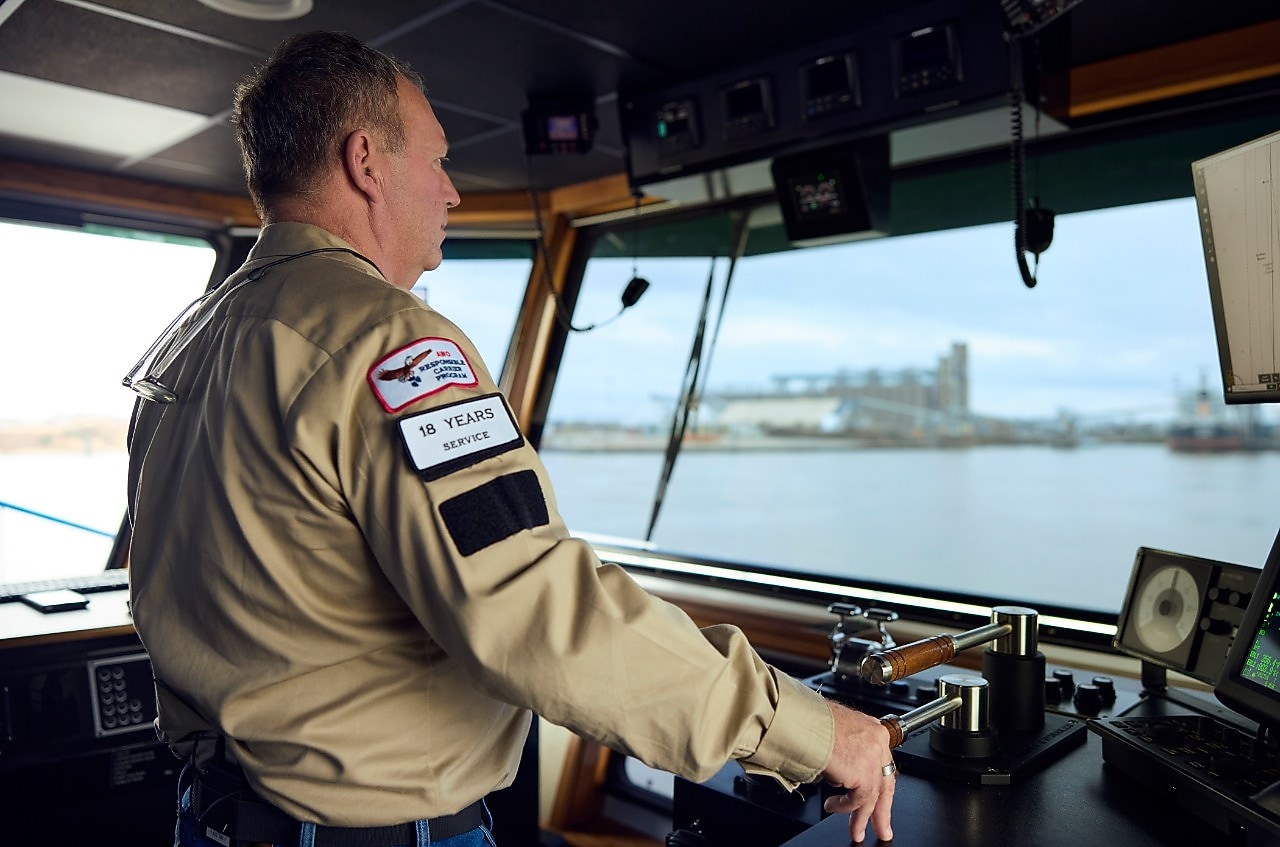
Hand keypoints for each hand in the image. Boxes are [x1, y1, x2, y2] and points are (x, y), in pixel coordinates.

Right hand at [821, 700, 894, 842]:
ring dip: (861, 817)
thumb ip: (844, 748)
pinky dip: (845, 808)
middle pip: (885, 781)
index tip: (878, 798)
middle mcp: (877, 741)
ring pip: (873, 795)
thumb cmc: (807, 719)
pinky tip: (833, 807)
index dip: (878, 782)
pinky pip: (859, 800)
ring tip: (855, 831)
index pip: (882, 762)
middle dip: (882, 809)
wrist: (800, 720)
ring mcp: (873, 757)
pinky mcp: (864, 773)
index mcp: (870, 729)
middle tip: (883, 827)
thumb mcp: (833, 730)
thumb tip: (839, 769)